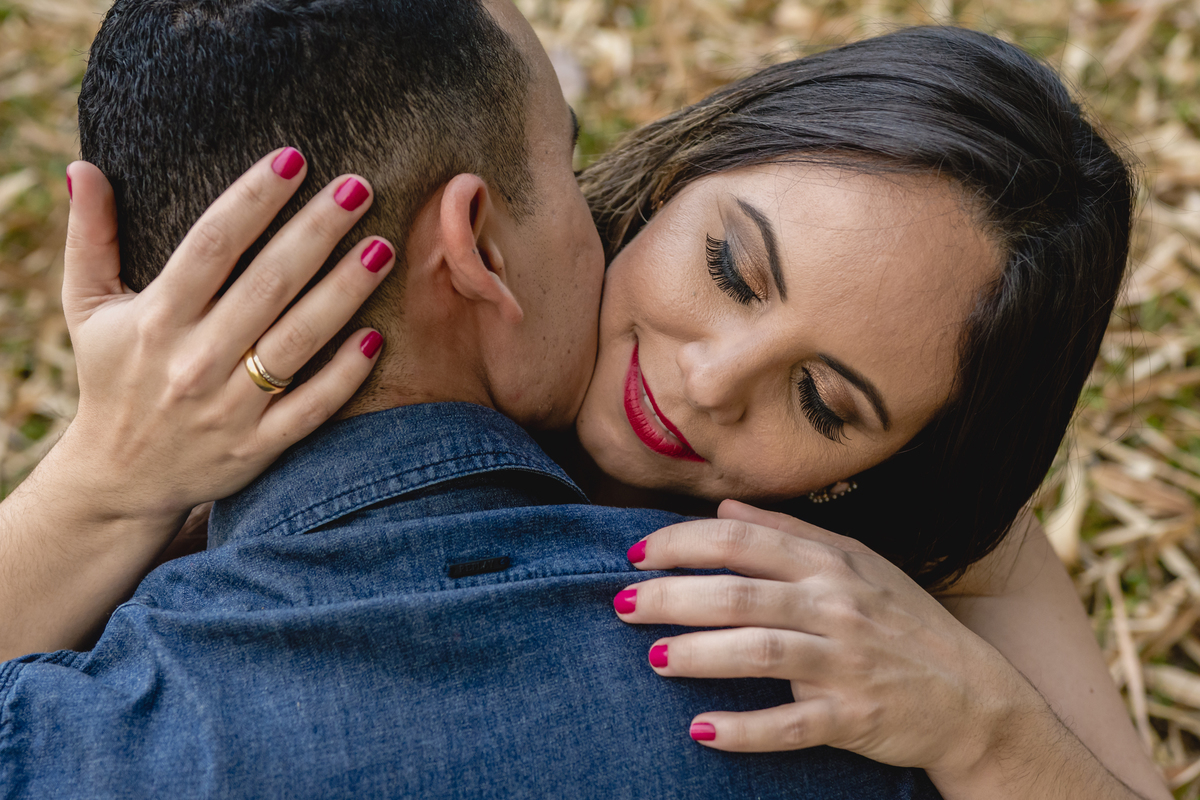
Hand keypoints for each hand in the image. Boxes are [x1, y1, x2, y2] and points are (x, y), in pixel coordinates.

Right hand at [57, 148, 391, 526]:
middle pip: (267, 284)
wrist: (118, 481)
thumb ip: (90, 238)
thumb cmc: (112, 380)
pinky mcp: (258, 447)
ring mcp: (230, 406)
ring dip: (344, 292)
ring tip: (382, 247)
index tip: (293, 158)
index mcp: (157, 318)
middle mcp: (195, 359)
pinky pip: (310, 407)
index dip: (253, 198)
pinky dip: (343, 375)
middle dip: (316, 231)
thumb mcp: (86, 309)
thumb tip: (82, 167)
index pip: (211, 244)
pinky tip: (376, 337)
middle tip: (360, 187)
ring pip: (298, 340)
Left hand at [614, 499, 1032, 777]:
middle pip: (739, 594)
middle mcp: (836, 606)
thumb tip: (724, 509)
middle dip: (671, 597)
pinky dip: (744, 729)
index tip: (635, 553)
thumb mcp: (857, 562)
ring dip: (699, 654)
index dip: (681, 543)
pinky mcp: (854, 718)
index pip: (742, 541)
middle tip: (622, 605)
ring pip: (759, 652)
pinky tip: (700, 729)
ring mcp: (846, 663)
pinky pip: (790, 725)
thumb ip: (789, 531)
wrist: (975, 697)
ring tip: (652, 658)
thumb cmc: (904, 622)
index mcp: (830, 564)